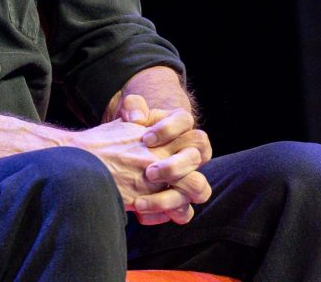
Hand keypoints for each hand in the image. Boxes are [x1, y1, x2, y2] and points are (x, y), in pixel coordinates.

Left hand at [114, 95, 211, 224]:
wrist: (121, 151)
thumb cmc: (129, 129)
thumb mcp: (129, 113)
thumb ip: (133, 107)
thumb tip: (137, 118)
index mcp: (179, 127)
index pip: (185, 122)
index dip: (169, 129)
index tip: (145, 138)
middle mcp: (189, 153)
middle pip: (199, 157)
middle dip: (174, 167)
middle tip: (148, 172)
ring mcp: (186, 178)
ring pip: (198, 190)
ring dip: (170, 198)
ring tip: (139, 202)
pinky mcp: (176, 200)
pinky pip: (181, 213)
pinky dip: (161, 215)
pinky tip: (139, 213)